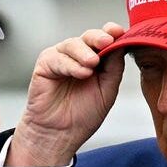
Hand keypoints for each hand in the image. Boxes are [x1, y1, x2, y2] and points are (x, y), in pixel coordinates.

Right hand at [7, 23, 125, 166]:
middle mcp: (78, 56)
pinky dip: (70, 64)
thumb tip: (122, 45)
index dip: (112, 33)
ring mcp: (61, 58)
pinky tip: (80, 73)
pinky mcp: (45, 65)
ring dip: (85, 52)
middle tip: (107, 41)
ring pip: (73, 44)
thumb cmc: (82, 115)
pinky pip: (58, 58)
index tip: (120, 32)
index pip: (105, 40)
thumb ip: (114, 67)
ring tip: (92, 63)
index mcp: (96, 59)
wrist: (61, 134)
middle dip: (99, 37)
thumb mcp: (107, 90)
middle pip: (89, 37)